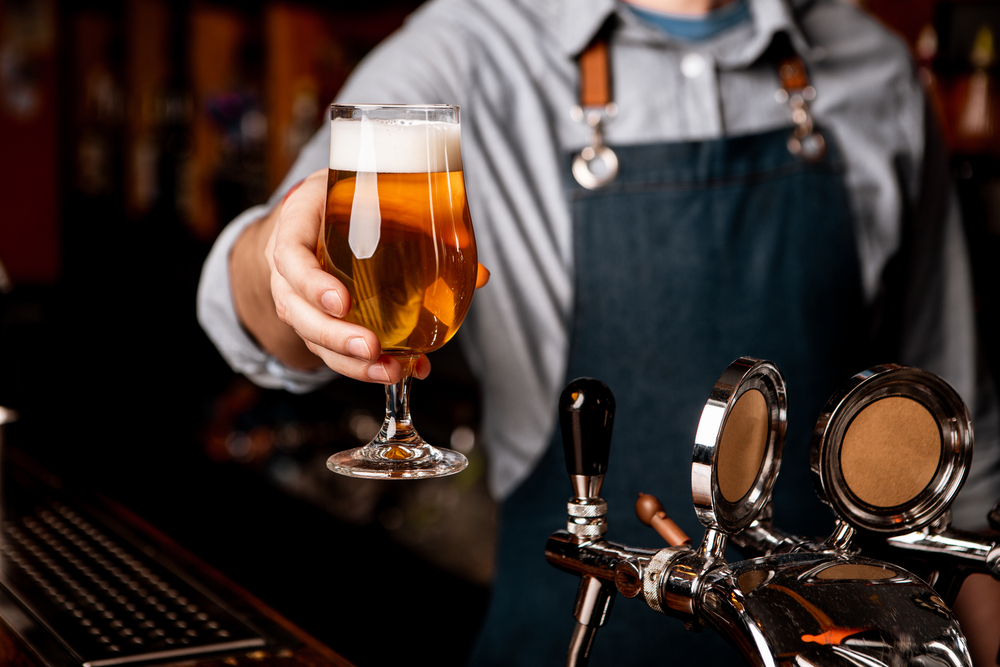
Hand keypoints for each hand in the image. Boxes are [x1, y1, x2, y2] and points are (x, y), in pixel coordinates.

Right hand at [231, 169, 426, 383]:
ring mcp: (298, 299)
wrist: (315, 213)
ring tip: (389, 371)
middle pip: (297, 310)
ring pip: (311, 338)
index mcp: (296, 226)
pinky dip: (364, 366)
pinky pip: (331, 349)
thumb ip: (422, 224)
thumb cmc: (345, 202)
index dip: (312, 282)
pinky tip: (397, 371)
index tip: (343, 301)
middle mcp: (289, 269)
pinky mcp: (316, 322)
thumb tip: (479, 274)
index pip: (290, 255)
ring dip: (350, 362)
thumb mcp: (372, 196)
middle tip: (370, 348)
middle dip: (333, 335)